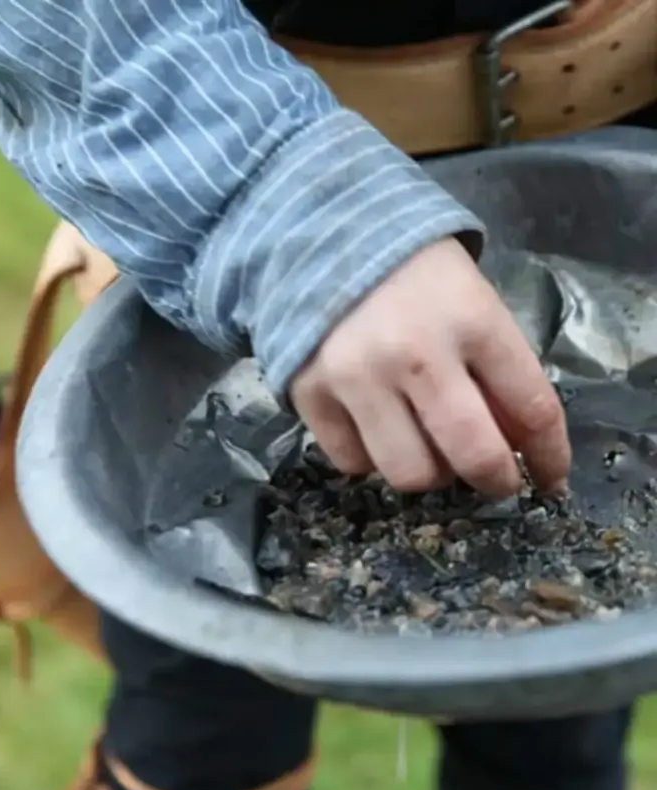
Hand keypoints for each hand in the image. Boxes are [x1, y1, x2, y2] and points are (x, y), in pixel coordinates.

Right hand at [289, 236, 569, 497]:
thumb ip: (497, 370)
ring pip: (410, 474)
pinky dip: (371, 458)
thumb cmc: (414, 271)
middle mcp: (415, 354)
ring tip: (425, 446)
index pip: (532, 408)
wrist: (325, 237)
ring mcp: (357, 377)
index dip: (550, 456)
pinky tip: (376, 429)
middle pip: (473, 455)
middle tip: (493, 480)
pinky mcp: (310, 394)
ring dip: (429, 472)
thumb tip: (515, 446)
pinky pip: (353, 462)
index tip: (550, 477)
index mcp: (472, 319)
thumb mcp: (474, 302)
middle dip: (495, 481)